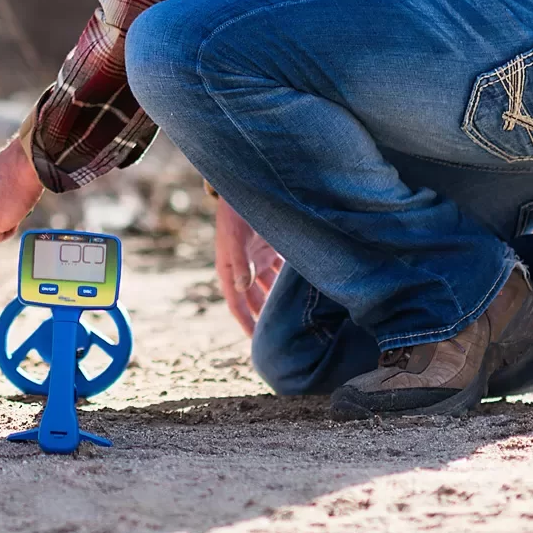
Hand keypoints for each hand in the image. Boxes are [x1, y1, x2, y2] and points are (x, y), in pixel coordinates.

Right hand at [213, 197, 282, 334]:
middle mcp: (244, 268)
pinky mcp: (271, 250)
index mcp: (229, 269)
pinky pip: (281, 273)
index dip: (245, 322)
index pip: (236, 302)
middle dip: (263, 318)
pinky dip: (289, 283)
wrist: (244, 190)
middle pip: (255, 300)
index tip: (256, 342)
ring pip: (269, 288)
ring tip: (294, 319)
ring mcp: (258, 259)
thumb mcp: (235, 238)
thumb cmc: (234, 214)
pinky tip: (303, 293)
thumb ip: (240, 262)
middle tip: (278, 338)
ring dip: (278, 301)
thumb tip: (244, 287)